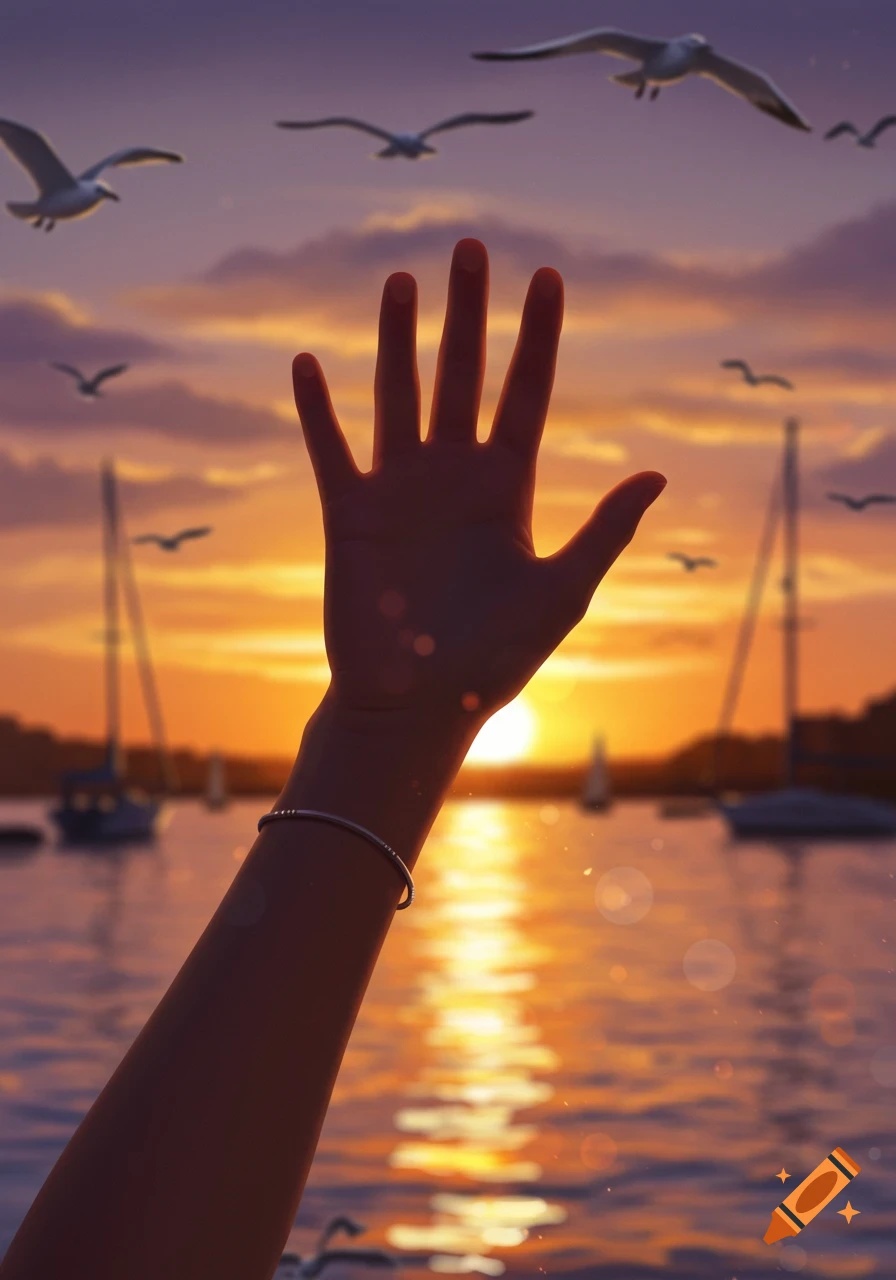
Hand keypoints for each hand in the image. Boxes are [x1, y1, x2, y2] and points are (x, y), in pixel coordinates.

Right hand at [292, 238, 665, 731]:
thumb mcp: (561, 591)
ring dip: (398, 338)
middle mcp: (453, 477)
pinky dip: (318, 409)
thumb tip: (658, 473)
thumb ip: (603, 529)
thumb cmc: (495, 659)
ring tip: (402, 280)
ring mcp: (400, 491)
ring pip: (399, 395)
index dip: (537, 338)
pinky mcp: (351, 515)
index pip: (526, 395)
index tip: (548, 279)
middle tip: (474, 247)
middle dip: (469, 313)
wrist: (417, 706)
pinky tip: (307, 362)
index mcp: (507, 489)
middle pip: (463, 376)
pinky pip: (332, 449)